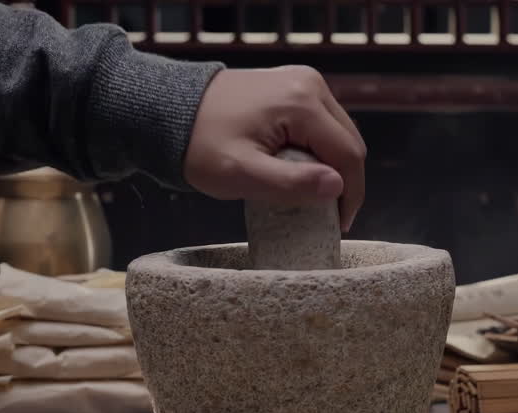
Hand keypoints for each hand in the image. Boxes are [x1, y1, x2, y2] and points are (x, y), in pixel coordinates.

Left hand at [184, 65, 366, 231]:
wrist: (167, 110)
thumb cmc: (199, 144)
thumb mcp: (241, 174)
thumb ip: (291, 183)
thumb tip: (337, 186)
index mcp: (303, 102)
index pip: (349, 155)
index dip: (351, 194)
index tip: (339, 225)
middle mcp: (310, 84)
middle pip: (348, 142)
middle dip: (343, 181)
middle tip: (327, 215)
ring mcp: (302, 81)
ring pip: (337, 133)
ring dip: (330, 166)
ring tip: (311, 196)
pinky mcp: (292, 86)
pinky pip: (320, 124)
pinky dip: (317, 150)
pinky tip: (298, 171)